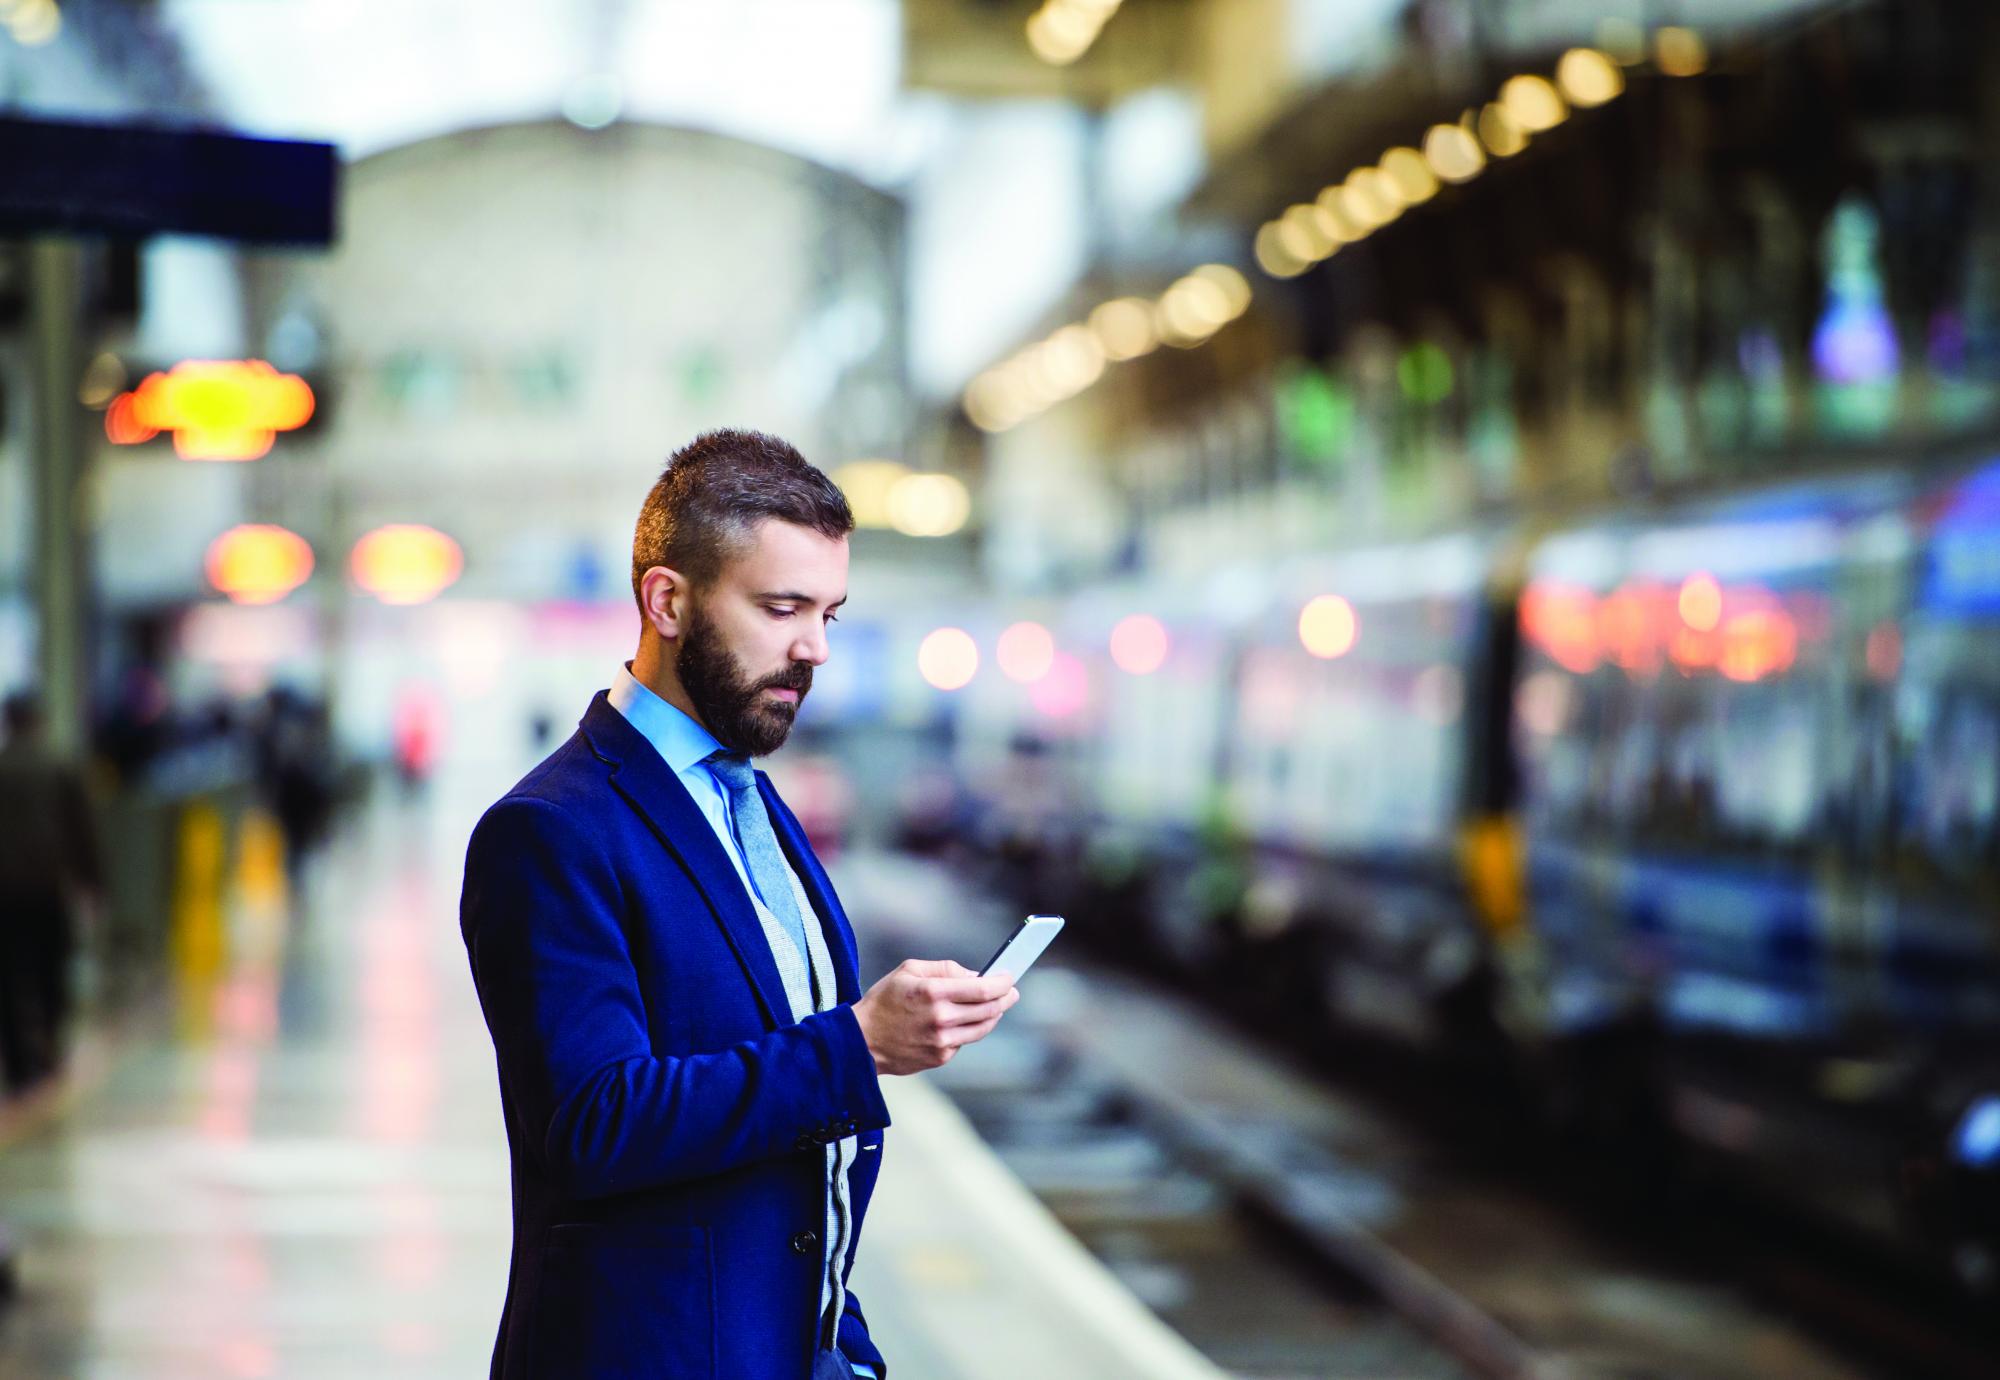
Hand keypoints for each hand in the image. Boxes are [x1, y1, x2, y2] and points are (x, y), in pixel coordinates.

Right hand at [852, 959, 1019, 1075]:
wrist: (861, 1041)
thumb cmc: (884, 1001)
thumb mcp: (909, 970)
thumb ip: (945, 968)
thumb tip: (974, 975)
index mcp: (933, 992)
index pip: (983, 989)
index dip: (1002, 982)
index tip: (1009, 977)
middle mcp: (941, 1018)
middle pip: (990, 1009)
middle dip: (1005, 998)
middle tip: (1011, 992)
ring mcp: (942, 1041)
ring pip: (983, 1027)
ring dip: (994, 1014)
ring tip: (996, 1005)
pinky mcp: (941, 1057)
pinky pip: (966, 1041)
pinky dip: (971, 1029)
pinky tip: (966, 1020)